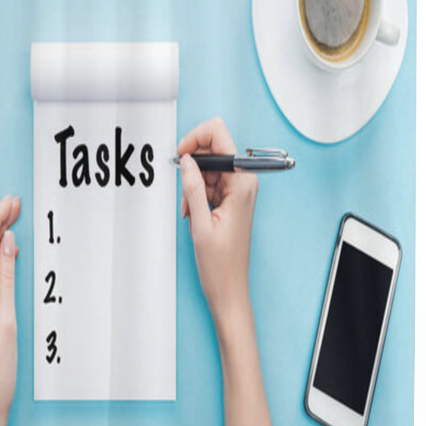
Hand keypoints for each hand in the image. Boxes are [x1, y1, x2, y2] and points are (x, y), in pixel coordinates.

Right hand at [178, 117, 257, 325]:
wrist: (229, 290)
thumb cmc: (221, 265)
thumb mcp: (200, 224)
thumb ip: (192, 188)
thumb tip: (187, 160)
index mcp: (243, 183)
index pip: (220, 136)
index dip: (196, 139)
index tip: (181, 155)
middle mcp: (244, 182)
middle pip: (213, 150)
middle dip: (192, 165)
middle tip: (183, 190)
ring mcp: (238, 191)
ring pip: (207, 168)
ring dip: (192, 185)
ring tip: (190, 211)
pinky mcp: (231, 200)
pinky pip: (208, 184)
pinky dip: (195, 195)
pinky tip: (192, 214)